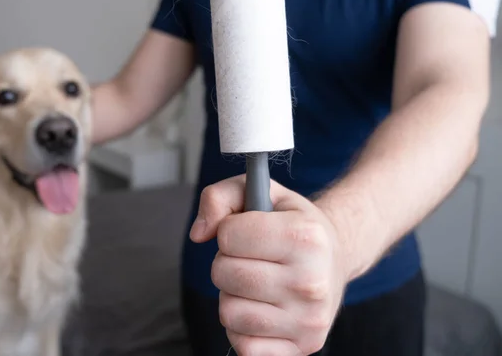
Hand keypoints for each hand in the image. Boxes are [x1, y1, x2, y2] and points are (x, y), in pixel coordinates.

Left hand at [190, 176, 350, 355]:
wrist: (335, 258)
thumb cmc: (293, 224)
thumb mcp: (263, 192)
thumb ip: (221, 196)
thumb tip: (198, 233)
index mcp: (305, 236)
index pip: (228, 235)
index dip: (229, 230)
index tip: (247, 231)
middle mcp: (312, 281)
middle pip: (224, 274)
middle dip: (227, 262)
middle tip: (251, 258)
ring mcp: (309, 319)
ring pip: (229, 312)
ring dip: (233, 296)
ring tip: (257, 283)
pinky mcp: (302, 347)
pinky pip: (243, 345)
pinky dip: (243, 328)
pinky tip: (262, 308)